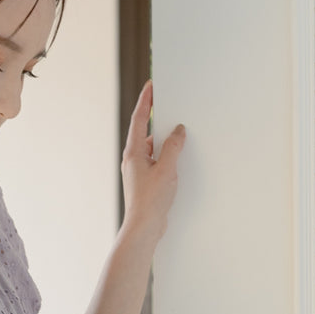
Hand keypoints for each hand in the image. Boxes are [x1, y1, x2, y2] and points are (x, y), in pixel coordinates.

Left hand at [121, 79, 185, 240]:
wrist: (144, 228)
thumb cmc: (151, 200)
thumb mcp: (167, 169)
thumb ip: (173, 147)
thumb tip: (178, 131)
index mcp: (134, 152)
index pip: (139, 119)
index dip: (145, 100)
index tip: (151, 85)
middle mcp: (133, 160)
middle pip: (146, 132)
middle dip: (158, 119)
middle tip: (170, 104)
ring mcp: (139, 171)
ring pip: (154, 148)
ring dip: (166, 141)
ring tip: (180, 133)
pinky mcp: (146, 182)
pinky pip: (158, 161)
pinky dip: (167, 156)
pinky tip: (180, 158)